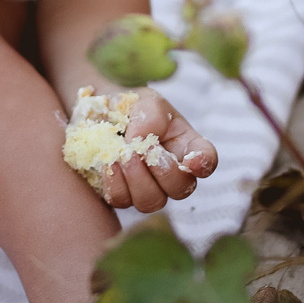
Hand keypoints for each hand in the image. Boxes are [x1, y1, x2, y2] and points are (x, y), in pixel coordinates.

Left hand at [96, 90, 217, 213]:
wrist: (97, 116)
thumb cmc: (130, 108)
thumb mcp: (145, 101)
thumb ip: (152, 115)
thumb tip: (141, 139)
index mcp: (186, 145)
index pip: (206, 158)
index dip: (204, 164)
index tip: (193, 161)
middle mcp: (172, 172)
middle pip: (182, 188)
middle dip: (163, 171)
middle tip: (143, 147)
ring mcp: (148, 188)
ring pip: (152, 201)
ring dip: (136, 178)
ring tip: (122, 155)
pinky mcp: (122, 195)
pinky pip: (122, 200)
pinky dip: (114, 181)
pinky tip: (109, 162)